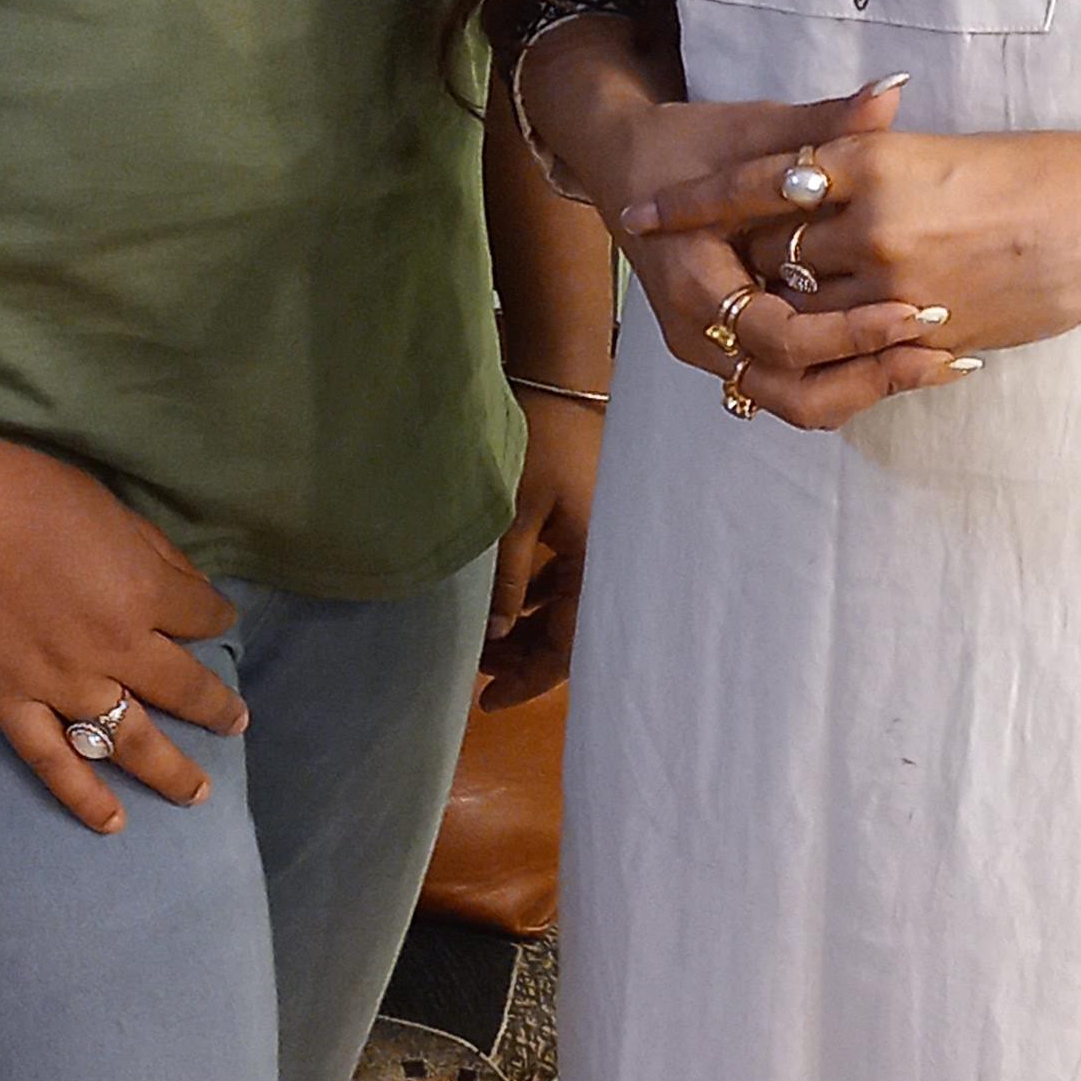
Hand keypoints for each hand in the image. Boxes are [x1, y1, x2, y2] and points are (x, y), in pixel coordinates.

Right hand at [0, 424, 244, 832]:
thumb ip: (154, 554)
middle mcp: (115, 648)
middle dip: (217, 708)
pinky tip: (114, 823)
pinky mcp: (8, 701)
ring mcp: (61, 683)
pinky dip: (84, 797)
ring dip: (171, 770)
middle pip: (184, 690)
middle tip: (235, 724)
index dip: (217, 618)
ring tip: (197, 793)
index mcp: (144, 592)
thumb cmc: (22, 488)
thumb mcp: (109, 506)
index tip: (216, 621)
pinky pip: (53, 762)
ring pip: (131, 741)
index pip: (204, 616)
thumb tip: (189, 589)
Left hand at [484, 387, 598, 703]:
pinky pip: (560, 579)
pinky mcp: (584, 525)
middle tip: (476, 672)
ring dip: (524, 627)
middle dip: (522, 658)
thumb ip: (506, 577)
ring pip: (562, 607)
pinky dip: (531, 596)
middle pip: (568, 632)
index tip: (488, 702)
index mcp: (597, 564)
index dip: (528, 679)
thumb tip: (495, 634)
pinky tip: (501, 602)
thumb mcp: (514, 514)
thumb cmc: (540, 443)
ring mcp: (597, 543)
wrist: (561, 379)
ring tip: (481, 641)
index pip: (567, 645)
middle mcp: (605, 562)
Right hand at [600, 79, 971, 430]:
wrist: (627, 166)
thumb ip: (822, 124)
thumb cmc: (687, 145)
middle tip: (940, 352)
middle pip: (791, 392)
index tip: (913, 312)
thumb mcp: (753, 130)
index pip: (781, 337)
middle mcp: (699, 333)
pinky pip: (794, 387)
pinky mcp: (735, 352)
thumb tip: (889, 92)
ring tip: (936, 361)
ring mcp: (715, 351)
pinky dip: (847, 378)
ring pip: (796, 402)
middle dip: (869, 377)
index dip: (850, 333)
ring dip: (864, 386)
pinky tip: (906, 355)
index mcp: (696, 284)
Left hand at [621, 114, 1080, 363]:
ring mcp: (899, 284)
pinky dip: (829, 347)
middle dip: (733, 261)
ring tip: (751, 308)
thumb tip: (811, 164)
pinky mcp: (927, 332)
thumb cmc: (1030, 170)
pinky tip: (814, 344)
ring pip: (801, 308)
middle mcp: (874, 221)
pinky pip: (853, 352)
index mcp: (872, 158)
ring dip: (777, 310)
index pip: (753, 181)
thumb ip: (864, 154)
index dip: (691, 200)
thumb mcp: (931, 147)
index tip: (639, 210)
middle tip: (695, 262)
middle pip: (766, 252)